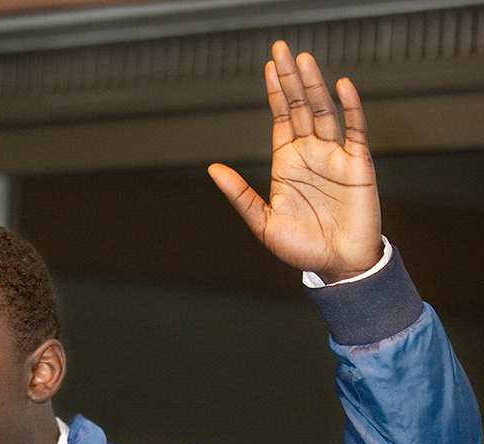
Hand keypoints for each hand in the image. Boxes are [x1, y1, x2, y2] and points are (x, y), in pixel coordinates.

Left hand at [208, 41, 382, 282]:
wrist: (337, 267)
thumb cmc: (302, 249)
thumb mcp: (263, 223)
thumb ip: (240, 195)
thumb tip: (212, 170)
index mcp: (287, 164)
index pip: (280, 118)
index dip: (275, 92)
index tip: (269, 66)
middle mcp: (311, 154)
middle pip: (299, 107)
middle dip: (290, 79)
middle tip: (282, 48)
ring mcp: (335, 156)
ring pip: (323, 112)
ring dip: (314, 86)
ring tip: (304, 60)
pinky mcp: (358, 164)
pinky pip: (355, 130)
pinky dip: (350, 107)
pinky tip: (341, 86)